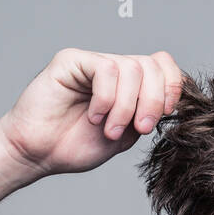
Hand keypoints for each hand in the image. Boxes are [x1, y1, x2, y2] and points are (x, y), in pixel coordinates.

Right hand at [0, 48, 184, 176]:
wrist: (38, 154)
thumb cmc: (76, 145)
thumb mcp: (126, 135)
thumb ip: (148, 115)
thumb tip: (175, 102)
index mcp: (130, 85)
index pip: (163, 66)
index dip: (172, 87)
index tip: (166, 115)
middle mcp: (113, 69)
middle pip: (152, 65)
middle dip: (154, 100)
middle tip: (141, 129)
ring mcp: (93, 62)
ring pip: (131, 68)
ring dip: (127, 106)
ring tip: (111, 130)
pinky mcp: (72, 60)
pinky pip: (106, 70)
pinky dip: (107, 99)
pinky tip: (95, 117)